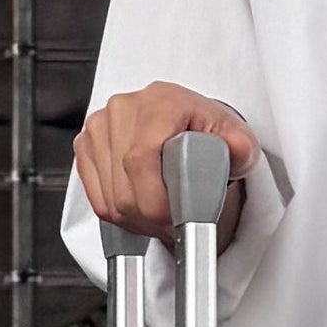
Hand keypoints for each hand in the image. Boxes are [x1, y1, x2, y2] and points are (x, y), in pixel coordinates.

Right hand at [74, 81, 261, 240]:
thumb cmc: (205, 130)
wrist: (184, 122)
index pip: (141, 160)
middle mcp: (124, 110)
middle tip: (176, 224)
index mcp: (159, 102)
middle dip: (152, 219)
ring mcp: (100, 127)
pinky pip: (96, 200)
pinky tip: (142, 207)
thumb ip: (241, 147)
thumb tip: (236, 150)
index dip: (158, 201)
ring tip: (163, 215)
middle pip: (125, 189)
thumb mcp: (236, 138)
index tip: (178, 220)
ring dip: (137, 222)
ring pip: (110, 201)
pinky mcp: (85, 146)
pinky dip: (119, 215)